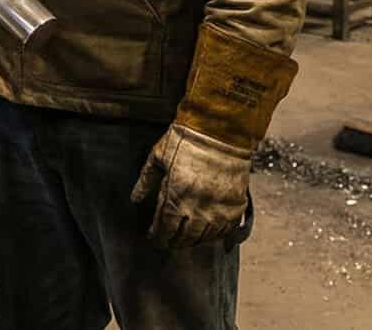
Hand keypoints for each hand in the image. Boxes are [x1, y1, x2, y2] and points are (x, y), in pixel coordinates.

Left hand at [131, 124, 250, 247]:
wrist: (221, 129)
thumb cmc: (186, 139)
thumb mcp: (158, 156)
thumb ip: (146, 181)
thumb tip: (134, 199)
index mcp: (176, 195)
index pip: (164, 229)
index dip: (158, 237)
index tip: (154, 238)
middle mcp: (198, 207)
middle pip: (184, 238)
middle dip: (173, 242)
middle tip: (168, 241)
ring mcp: (219, 208)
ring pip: (205, 237)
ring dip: (193, 240)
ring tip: (185, 237)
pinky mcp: (236, 205)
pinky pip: (225, 230)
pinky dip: (215, 234)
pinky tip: (207, 230)